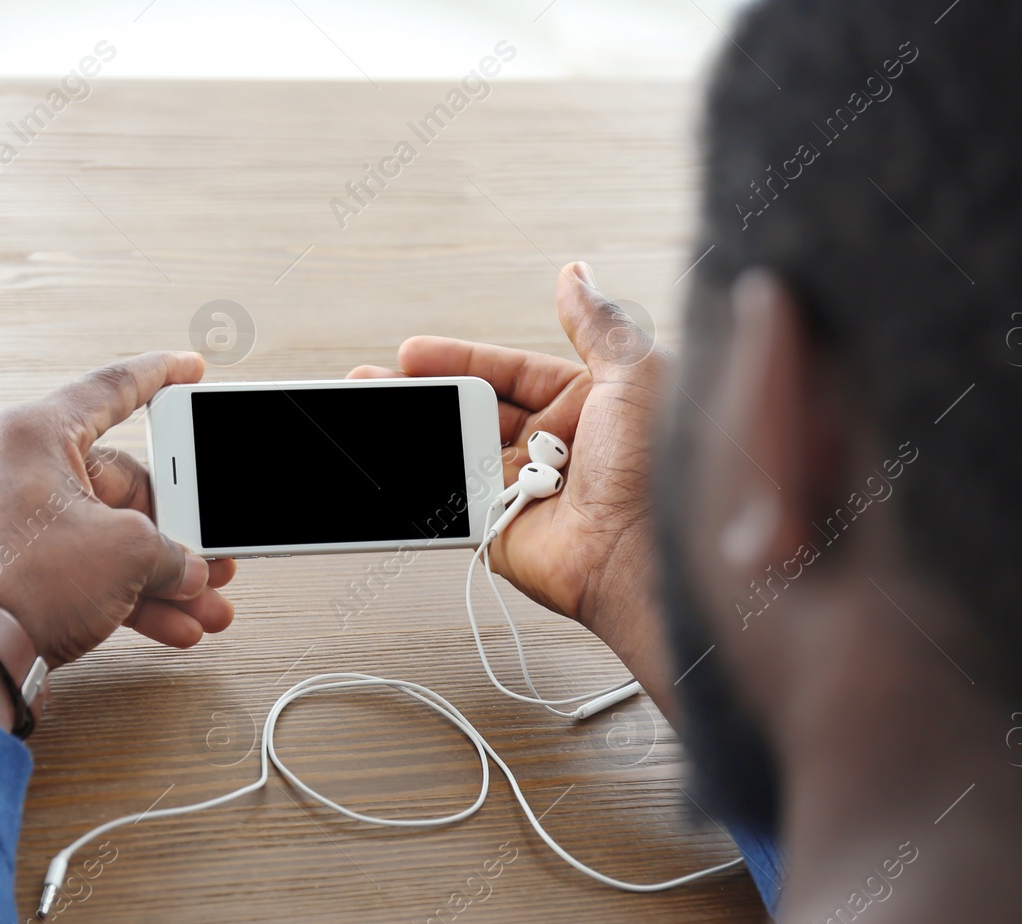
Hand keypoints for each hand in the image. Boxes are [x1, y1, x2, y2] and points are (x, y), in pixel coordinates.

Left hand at [0, 351, 236, 669]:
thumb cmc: (27, 586)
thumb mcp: (129, 553)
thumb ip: (172, 550)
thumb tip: (188, 569)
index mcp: (35, 435)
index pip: (110, 389)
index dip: (160, 376)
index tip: (190, 369)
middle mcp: (18, 470)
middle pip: (124, 485)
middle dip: (180, 529)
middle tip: (216, 549)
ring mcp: (14, 522)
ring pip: (110, 537)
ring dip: (163, 574)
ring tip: (206, 603)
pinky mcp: (16, 568)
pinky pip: (88, 569)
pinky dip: (130, 594)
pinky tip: (175, 625)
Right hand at [350, 262, 665, 670]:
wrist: (646, 548)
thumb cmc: (657, 463)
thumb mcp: (635, 372)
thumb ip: (596, 324)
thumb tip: (575, 276)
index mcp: (587, 404)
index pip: (511, 372)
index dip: (461, 360)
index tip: (413, 352)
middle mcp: (556, 445)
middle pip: (475, 409)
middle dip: (424, 393)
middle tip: (376, 382)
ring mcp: (526, 489)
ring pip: (456, 450)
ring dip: (412, 432)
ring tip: (364, 414)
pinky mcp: (502, 530)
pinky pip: (451, 500)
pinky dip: (416, 482)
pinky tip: (385, 463)